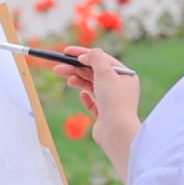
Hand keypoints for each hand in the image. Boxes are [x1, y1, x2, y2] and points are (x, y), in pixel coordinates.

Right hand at [52, 47, 140, 178]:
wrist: (117, 132)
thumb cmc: (114, 101)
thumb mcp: (105, 73)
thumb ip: (96, 58)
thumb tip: (91, 52)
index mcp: (125, 76)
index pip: (102, 60)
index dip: (84, 54)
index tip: (67, 52)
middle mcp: (121, 88)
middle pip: (94, 73)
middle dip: (75, 69)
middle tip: (57, 67)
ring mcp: (113, 102)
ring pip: (92, 86)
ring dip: (78, 80)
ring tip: (66, 79)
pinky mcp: (105, 115)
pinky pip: (94, 103)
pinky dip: (87, 97)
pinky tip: (82, 95)